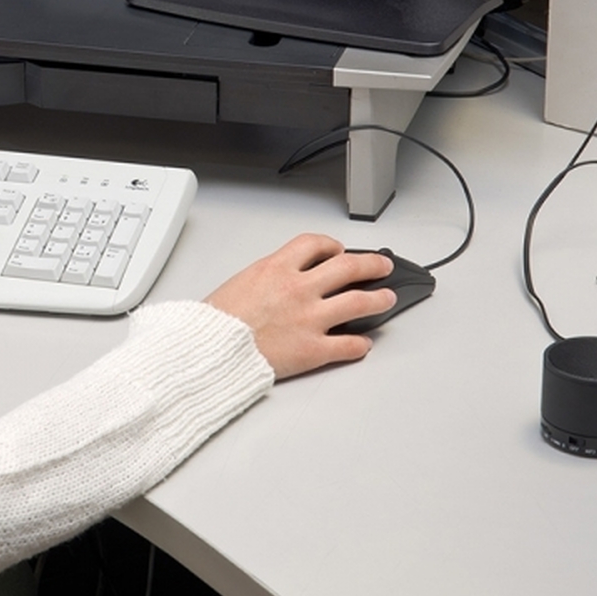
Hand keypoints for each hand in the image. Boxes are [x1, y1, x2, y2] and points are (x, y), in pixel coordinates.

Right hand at [204, 233, 396, 379]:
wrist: (209, 351)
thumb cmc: (217, 322)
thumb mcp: (242, 281)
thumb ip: (271, 277)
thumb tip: (287, 279)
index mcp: (277, 268)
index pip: (316, 244)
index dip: (332, 245)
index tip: (338, 249)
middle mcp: (299, 289)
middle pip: (348, 267)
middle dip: (371, 265)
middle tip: (381, 266)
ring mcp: (310, 319)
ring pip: (359, 302)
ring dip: (378, 300)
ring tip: (387, 299)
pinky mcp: (313, 350)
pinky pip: (348, 345)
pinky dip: (360, 344)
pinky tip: (364, 343)